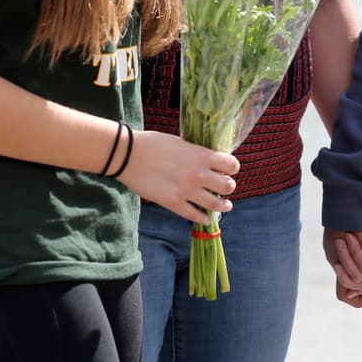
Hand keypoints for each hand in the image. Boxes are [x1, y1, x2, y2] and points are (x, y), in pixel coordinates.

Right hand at [119, 131, 238, 224]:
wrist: (129, 155)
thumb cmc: (153, 143)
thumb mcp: (182, 142)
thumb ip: (196, 153)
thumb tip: (208, 160)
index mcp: (202, 155)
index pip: (231, 165)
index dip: (232, 168)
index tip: (229, 170)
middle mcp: (199, 174)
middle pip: (228, 186)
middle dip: (229, 187)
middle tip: (225, 187)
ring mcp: (187, 191)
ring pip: (216, 204)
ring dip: (223, 205)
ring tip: (224, 205)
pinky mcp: (173, 203)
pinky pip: (195, 216)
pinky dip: (203, 218)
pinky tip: (205, 218)